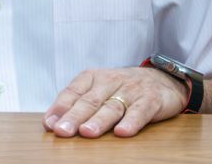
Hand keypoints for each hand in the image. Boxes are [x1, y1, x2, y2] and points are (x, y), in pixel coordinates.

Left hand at [42, 67, 187, 138]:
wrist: (161, 78)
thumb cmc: (121, 88)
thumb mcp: (97, 90)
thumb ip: (76, 104)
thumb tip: (50, 123)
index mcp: (92, 78)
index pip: (73, 92)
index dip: (60, 108)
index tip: (50, 124)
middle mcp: (110, 81)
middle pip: (90, 101)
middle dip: (75, 116)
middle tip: (62, 131)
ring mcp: (131, 90)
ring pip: (112, 107)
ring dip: (99, 121)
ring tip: (87, 133)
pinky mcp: (151, 99)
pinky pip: (140, 111)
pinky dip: (131, 121)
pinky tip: (122, 132)